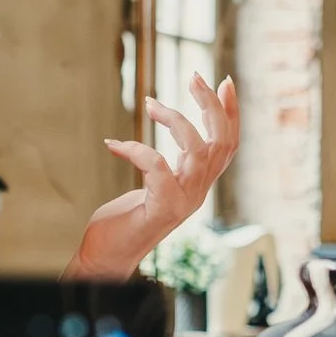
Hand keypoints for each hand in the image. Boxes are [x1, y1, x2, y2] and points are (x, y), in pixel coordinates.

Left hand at [66, 73, 239, 279]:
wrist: (105, 261)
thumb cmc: (122, 224)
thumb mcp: (151, 188)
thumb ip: (163, 168)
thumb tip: (162, 146)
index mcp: (198, 185)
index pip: (227, 145)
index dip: (230, 114)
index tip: (225, 82)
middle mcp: (197, 192)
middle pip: (222, 142)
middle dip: (212, 105)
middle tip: (195, 75)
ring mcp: (183, 201)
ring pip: (198, 150)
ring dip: (175, 120)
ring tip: (150, 103)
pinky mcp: (161, 208)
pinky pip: (157, 166)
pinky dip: (136, 149)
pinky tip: (113, 145)